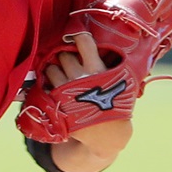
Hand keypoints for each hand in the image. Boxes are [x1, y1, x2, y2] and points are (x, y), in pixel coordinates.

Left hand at [46, 33, 132, 171]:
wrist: (106, 135)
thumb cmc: (117, 107)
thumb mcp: (122, 84)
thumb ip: (115, 65)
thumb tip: (126, 44)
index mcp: (98, 69)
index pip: (83, 40)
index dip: (78, 36)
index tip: (76, 36)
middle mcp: (80, 76)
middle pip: (63, 54)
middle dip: (66, 57)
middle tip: (71, 64)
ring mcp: (66, 89)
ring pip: (50, 68)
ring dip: (54, 70)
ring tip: (62, 76)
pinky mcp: (56, 102)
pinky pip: (45, 85)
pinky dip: (48, 85)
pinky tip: (55, 88)